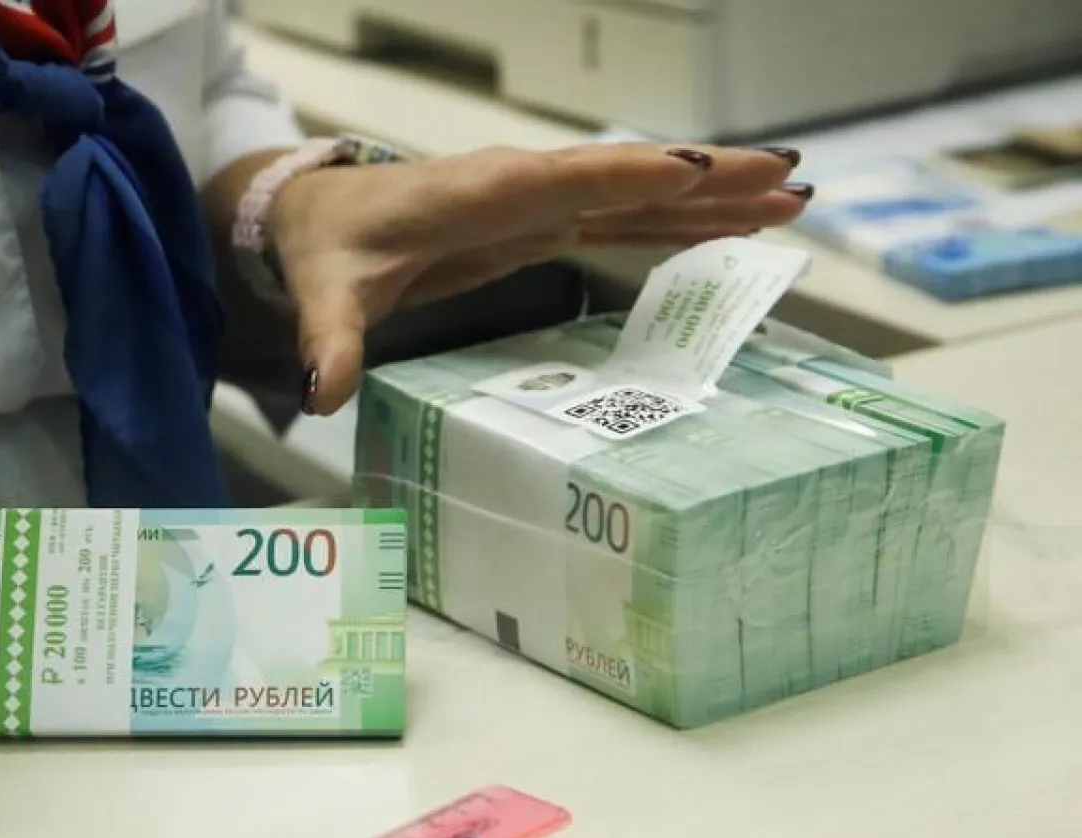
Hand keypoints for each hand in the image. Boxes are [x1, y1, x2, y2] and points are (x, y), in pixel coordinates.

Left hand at [270, 143, 811, 412]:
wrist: (318, 217)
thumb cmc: (329, 247)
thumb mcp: (326, 294)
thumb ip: (330, 340)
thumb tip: (323, 391)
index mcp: (479, 194)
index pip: (563, 181)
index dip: (628, 178)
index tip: (697, 173)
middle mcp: (521, 187)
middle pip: (627, 177)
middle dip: (708, 179)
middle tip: (791, 180)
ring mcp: (538, 202)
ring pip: (637, 194)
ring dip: (712, 197)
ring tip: (790, 200)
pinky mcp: (542, 222)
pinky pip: (623, 216)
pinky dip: (677, 218)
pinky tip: (727, 226)